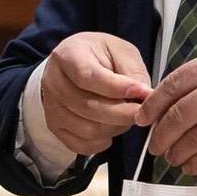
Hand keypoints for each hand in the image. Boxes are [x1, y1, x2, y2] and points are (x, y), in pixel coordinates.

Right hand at [41, 32, 151, 155]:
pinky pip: (81, 144)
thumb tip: (145, 96)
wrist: (75, 65)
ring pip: (87, 129)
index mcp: (68, 55)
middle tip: (143, 111)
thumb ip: (132, 72)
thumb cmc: (98, 56)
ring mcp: (52, 107)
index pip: (89, 76)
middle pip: (88, 106)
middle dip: (122, 113)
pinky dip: (102, 142)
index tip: (141, 92)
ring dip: (115, 127)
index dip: (117, 88)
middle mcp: (54, 82)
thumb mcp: (120, 51)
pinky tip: (111, 127)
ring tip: (126, 116)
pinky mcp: (56, 127)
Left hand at [137, 47, 196, 177]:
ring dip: (176, 152)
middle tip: (154, 144)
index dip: (152, 105)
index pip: (172, 86)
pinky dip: (196, 163)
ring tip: (171, 157)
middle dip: (159, 135)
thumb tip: (179, 96)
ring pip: (190, 140)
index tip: (143, 117)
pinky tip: (191, 165)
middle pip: (176, 117)